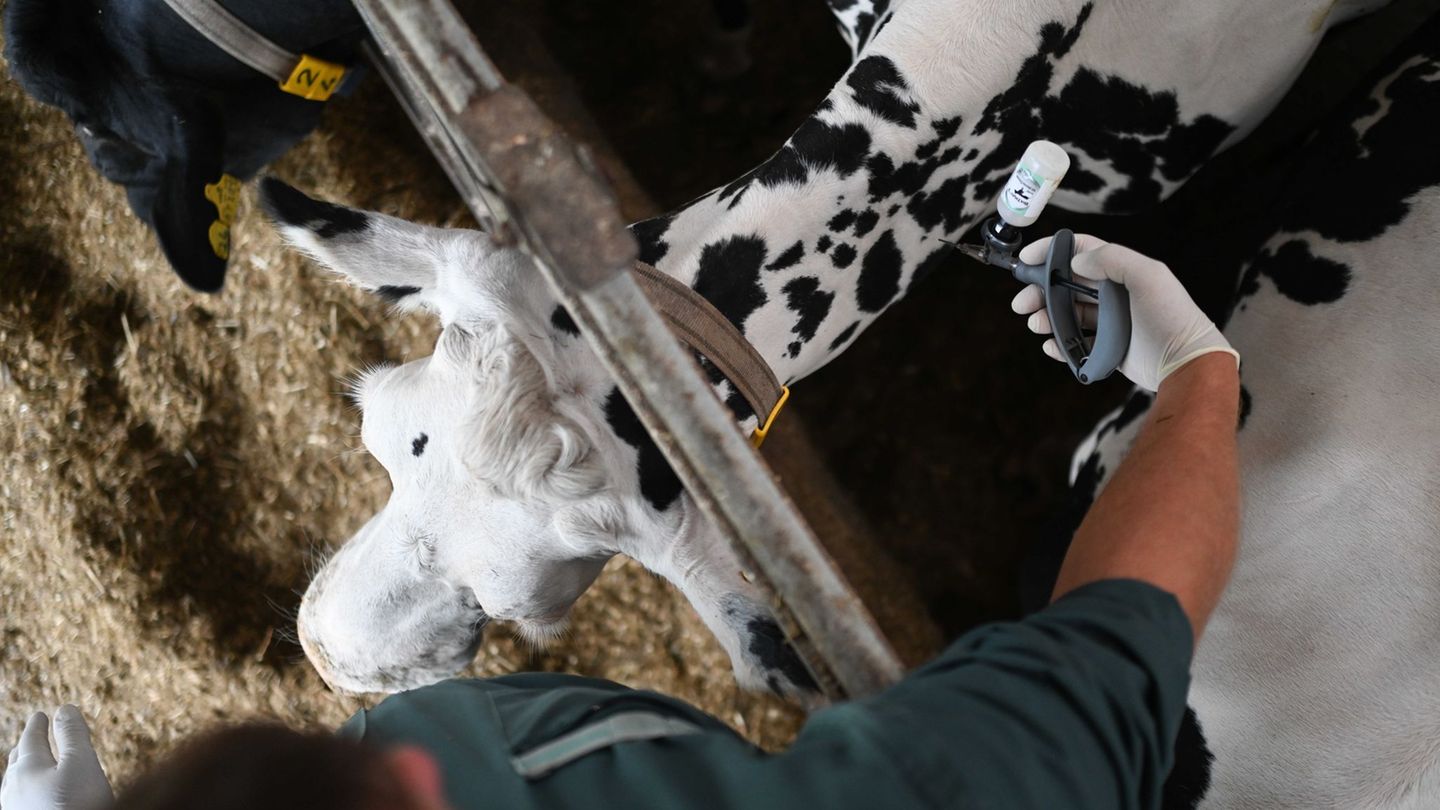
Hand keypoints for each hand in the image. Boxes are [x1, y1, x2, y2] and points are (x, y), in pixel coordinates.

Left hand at [2, 707, 112, 809]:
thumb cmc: (75, 805)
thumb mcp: (82, 763)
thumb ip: (72, 735)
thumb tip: (63, 708)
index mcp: (28, 768)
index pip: (30, 739)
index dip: (38, 725)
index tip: (41, 715)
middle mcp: (13, 789)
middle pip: (17, 763)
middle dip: (26, 748)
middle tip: (32, 737)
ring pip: (14, 785)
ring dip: (23, 772)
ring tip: (29, 768)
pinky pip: (19, 803)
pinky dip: (26, 793)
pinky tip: (31, 802)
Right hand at [1011, 234, 1237, 391]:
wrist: (1186, 362)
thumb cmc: (1171, 316)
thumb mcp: (1148, 276)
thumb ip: (1112, 260)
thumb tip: (1076, 262)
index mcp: (1121, 271)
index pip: (1080, 251)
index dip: (1051, 251)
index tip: (1026, 260)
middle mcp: (1113, 294)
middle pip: (1065, 285)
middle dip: (1040, 291)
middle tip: (1021, 304)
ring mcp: (1109, 322)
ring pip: (1067, 314)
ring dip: (1046, 317)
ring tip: (1035, 325)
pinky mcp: (1107, 349)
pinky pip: (1075, 344)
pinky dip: (1059, 344)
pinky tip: (1051, 346)